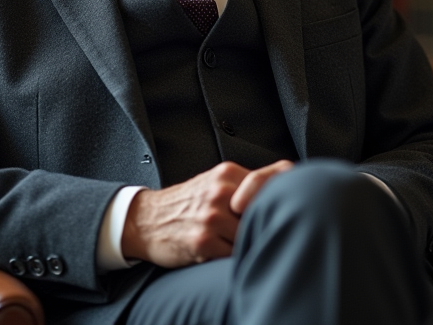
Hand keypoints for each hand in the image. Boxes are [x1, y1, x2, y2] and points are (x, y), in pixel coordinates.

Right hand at [120, 159, 294, 267]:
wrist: (145, 220)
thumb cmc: (187, 205)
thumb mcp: (214, 183)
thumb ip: (245, 186)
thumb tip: (287, 194)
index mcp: (227, 174)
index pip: (275, 178)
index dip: (286, 193)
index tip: (285, 205)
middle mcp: (220, 192)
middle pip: (265, 212)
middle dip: (263, 224)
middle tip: (258, 229)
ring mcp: (211, 216)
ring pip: (251, 235)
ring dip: (245, 243)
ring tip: (229, 241)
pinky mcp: (203, 242)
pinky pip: (234, 255)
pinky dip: (231, 257)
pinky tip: (218, 252)